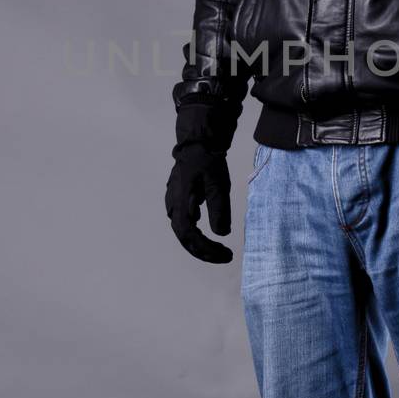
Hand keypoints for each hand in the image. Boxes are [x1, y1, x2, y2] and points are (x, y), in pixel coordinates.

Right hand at [164, 97, 238, 262]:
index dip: (206, 250)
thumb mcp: (218, 184)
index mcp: (181, 204)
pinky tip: (209, 235)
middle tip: (225, 256)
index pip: (190, 237)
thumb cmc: (208, 161)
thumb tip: (221, 233)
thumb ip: (219, 209)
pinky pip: (185, 223)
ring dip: (200, 244)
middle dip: (205, 251)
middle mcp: (173, 206)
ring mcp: (173, 202)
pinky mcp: (178, 199)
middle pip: (185, 238)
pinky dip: (197, 234)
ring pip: (184, 232)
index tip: (225, 254)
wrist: (197, 141)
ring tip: (219, 250)